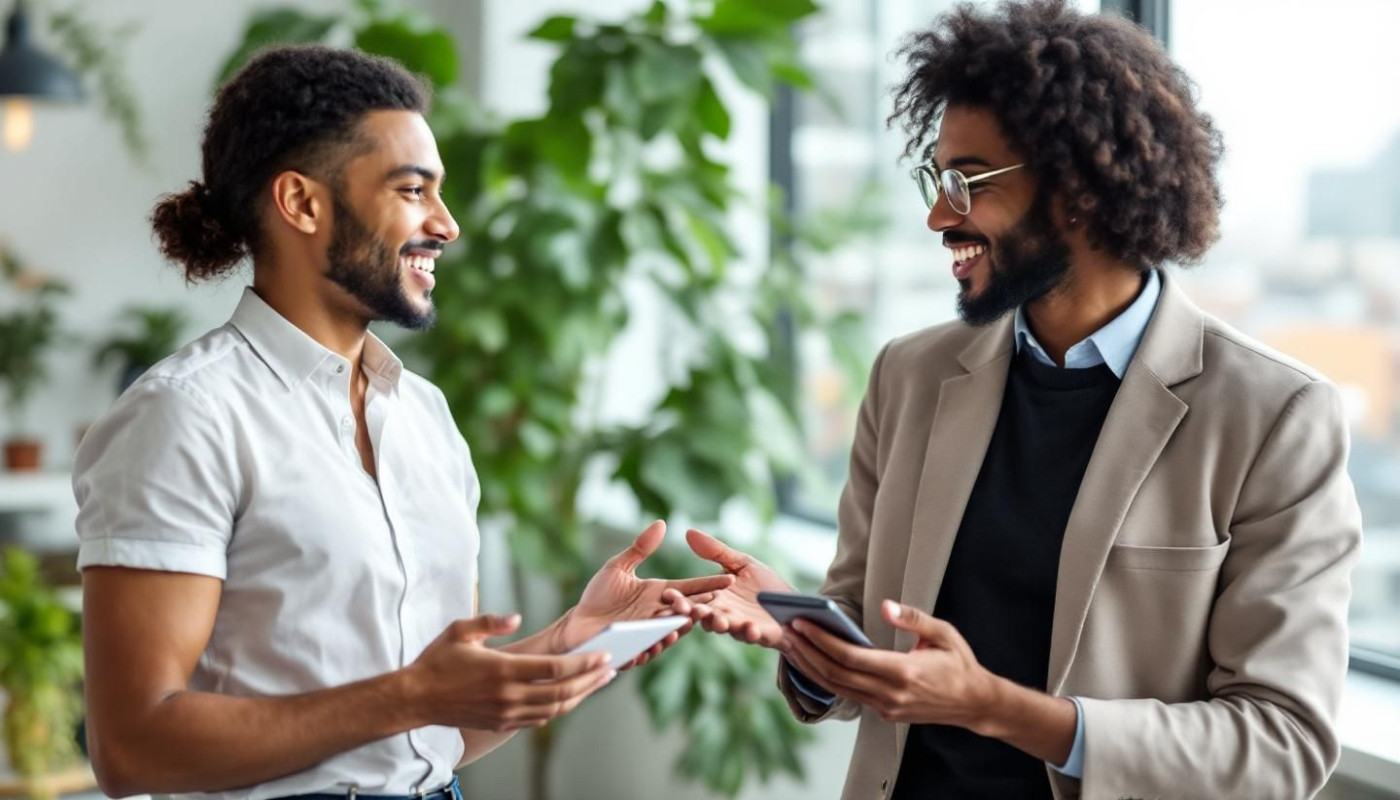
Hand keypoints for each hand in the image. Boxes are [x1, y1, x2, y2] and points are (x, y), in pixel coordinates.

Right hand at [406, 614, 614, 732]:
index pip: (554, 669)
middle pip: (562, 692)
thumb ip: (490, 621)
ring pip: (553, 709)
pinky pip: (538, 720)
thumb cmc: (437, 661)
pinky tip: (569, 698)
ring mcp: (505, 713)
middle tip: (610, 670)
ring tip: (596, 683)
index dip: (583, 663)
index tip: (603, 656)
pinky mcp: (500, 724)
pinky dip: (558, 709)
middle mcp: (508, 696)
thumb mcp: (460, 631)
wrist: (415, 698)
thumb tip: (516, 617)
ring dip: (579, 697)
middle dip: (590, 680)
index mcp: (502, 670)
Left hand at [556, 521, 734, 668]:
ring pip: (668, 633)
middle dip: (698, 609)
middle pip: (683, 612)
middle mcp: (657, 615)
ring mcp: (647, 634)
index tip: (730, 578)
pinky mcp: (632, 649)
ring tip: (681, 625)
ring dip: (675, 630)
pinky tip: (653, 642)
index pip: (689, 589)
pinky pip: (645, 650)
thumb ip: (640, 548)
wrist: (577, 623)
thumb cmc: (599, 595)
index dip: (709, 584)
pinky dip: (651, 647)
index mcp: (658, 594)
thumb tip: (661, 523)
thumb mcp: (618, 568)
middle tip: (711, 604)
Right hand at [661, 528, 794, 648]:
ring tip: (718, 620)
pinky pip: (752, 635)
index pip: (694, 597)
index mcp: (716, 597)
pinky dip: (750, 632)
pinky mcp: (759, 634)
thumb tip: (688, 532)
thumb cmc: (766, 585)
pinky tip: (751, 628)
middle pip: (704, 615)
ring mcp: (740, 625)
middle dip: (696, 613)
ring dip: (720, 624)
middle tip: (688, 610)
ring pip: (725, 626)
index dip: (681, 598)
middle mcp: (723, 614)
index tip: (669, 594)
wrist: (794, 605)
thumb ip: (716, 552)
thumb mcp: (742, 563)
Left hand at [782, 600, 999, 731]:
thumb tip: (886, 606)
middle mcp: (890, 694)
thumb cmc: (959, 664)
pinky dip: (826, 678)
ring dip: (810, 667)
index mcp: (904, 672)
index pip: (851, 657)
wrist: (974, 703)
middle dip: (807, 652)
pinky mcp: (884, 713)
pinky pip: (848, 695)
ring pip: (837, 689)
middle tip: (786, 631)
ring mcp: (886, 707)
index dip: (822, 641)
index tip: (802, 624)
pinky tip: (813, 662)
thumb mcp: (944, 633)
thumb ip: (913, 619)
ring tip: (791, 646)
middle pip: (836, 674)